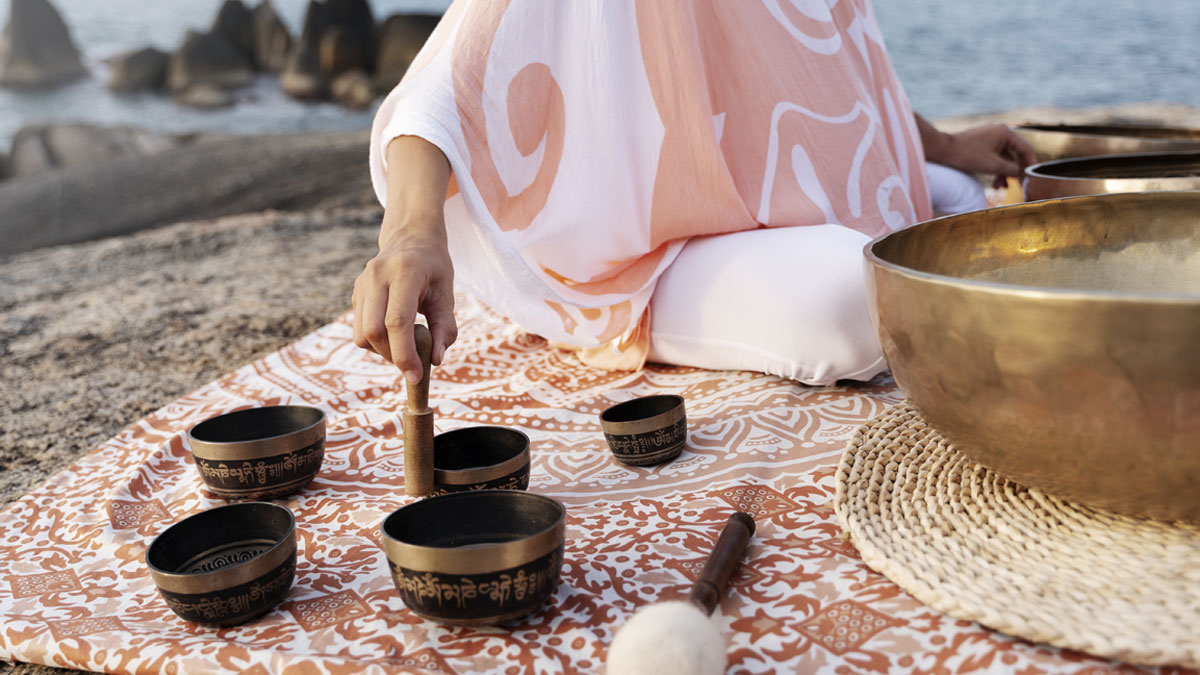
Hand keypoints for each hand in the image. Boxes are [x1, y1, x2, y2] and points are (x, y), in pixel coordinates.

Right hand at [353, 135, 455, 381]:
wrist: (410, 235)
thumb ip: (445, 327)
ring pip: (362, 335)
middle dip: (393, 356)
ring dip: (383, 351)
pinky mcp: (355, 293)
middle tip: (414, 362)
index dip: (405, 354)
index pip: (397, 322)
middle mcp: (376, 276)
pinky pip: (359, 330)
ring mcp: (361, 284)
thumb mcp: (446, 293)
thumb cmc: (433, 266)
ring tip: (406, 342)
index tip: (417, 376)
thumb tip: (435, 360)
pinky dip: (377, 341)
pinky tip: (395, 330)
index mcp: (404, 273)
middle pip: (373, 332)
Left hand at [940, 124, 1037, 187]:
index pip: (1025, 149)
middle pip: (1015, 153)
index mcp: (1005, 133)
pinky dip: (995, 168)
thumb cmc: (967, 155)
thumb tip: (1023, 173)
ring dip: (1004, 172)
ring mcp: (990, 137)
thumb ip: (1012, 169)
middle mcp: (1000, 132)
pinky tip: (995, 183)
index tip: (1032, 178)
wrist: (942, 150)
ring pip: (1004, 157)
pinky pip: (994, 156)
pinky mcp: (981, 143)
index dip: (1030, 164)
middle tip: (1020, 185)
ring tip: (1002, 187)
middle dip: (1016, 171)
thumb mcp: (993, 165)